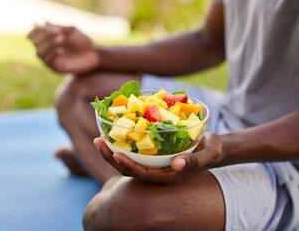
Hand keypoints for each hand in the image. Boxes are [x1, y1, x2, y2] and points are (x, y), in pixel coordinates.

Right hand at [27, 23, 99, 73]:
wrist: (94, 55)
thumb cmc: (83, 42)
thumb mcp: (71, 31)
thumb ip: (58, 27)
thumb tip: (43, 22)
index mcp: (47, 40)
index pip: (31, 35)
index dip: (36, 30)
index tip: (45, 26)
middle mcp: (46, 50)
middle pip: (34, 43)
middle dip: (44, 36)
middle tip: (58, 31)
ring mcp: (50, 60)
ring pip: (39, 53)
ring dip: (48, 44)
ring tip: (60, 39)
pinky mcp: (56, 69)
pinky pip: (48, 62)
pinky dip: (52, 54)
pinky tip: (61, 50)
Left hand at [94, 133, 222, 183]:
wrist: (212, 147)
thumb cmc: (212, 149)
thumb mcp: (210, 153)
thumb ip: (195, 160)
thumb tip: (177, 164)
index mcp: (170, 175)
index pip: (144, 175)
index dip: (129, 166)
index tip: (115, 154)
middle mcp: (159, 172)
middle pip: (130, 170)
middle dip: (111, 158)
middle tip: (98, 142)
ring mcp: (155, 165)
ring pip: (129, 162)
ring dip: (112, 152)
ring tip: (99, 138)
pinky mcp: (154, 156)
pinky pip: (134, 153)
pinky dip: (122, 145)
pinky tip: (114, 134)